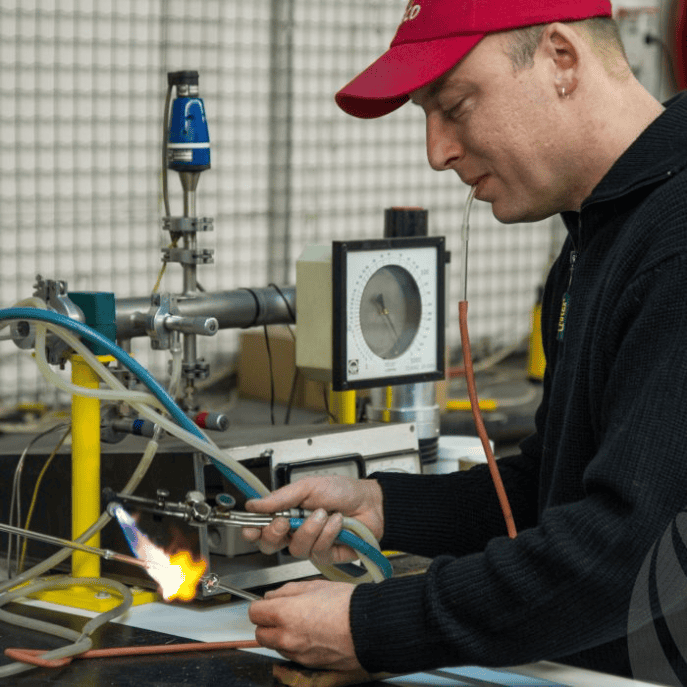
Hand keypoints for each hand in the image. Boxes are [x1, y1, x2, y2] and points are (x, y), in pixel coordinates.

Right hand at [241, 476, 383, 564]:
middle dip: (274, 534)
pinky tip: (337, 523)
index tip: (251, 528)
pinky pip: (317, 551)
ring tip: (323, 514)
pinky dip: (328, 534)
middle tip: (285, 522)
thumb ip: (280, 498)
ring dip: (310, 529)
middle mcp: (295, 532)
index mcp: (286, 513)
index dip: (252, 531)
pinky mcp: (326, 555)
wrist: (370, 503)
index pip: (261, 528)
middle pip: (270, 545)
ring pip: (295, 548)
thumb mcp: (308, 486)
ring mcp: (310, 544)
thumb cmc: (342, 491)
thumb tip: (254, 504)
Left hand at [249, 580, 360, 670]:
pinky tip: (312, 634)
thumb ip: (286, 591)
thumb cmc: (345, 604)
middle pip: (260, 634)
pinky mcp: (309, 665)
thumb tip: (271, 596)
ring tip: (303, 623)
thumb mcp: (314, 585)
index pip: (254, 613)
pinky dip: (296, 647)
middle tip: (282, 614)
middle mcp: (286, 638)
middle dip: (268, 624)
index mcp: (284, 614)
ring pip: (276, 647)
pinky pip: (292, 656)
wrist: (369, 627)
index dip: (261, 606)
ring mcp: (297, 654)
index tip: (268, 604)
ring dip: (281, 636)